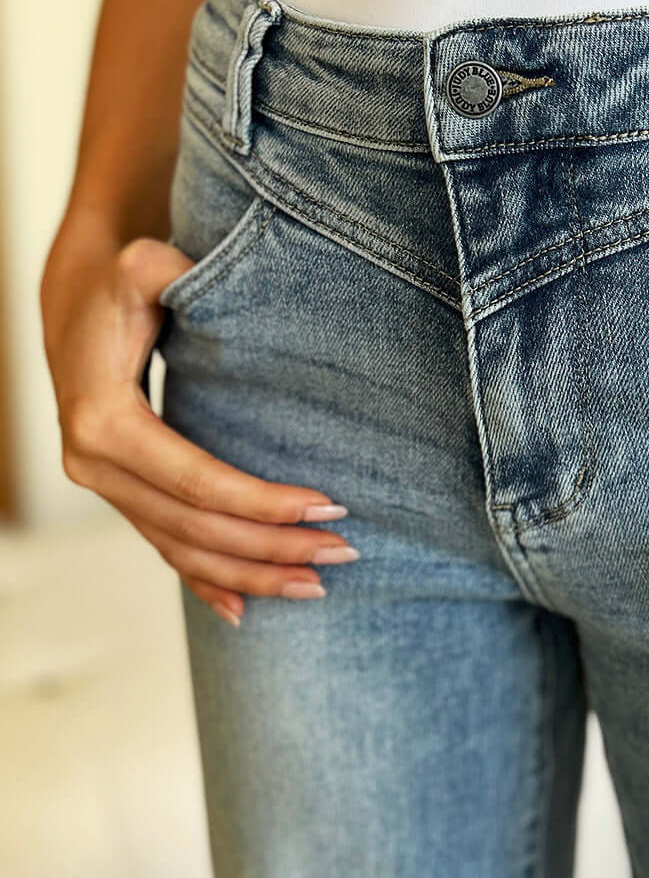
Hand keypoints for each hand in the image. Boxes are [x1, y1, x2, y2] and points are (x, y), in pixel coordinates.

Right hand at [40, 222, 358, 627]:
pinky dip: (205, 582)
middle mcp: (96, 466)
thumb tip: (201, 277)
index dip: (264, 502)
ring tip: (317, 585)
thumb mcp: (142, 266)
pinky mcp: (121, 496)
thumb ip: (168, 270)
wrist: (76, 303)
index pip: (198, 481)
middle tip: (344, 552)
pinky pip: (165, 550)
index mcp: (105, 421)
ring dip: (250, 575)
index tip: (330, 506)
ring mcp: (106, 488)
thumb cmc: (120, 283)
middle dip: (272, 547)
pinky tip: (243, 611)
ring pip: (183, 551)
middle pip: (197, 528)